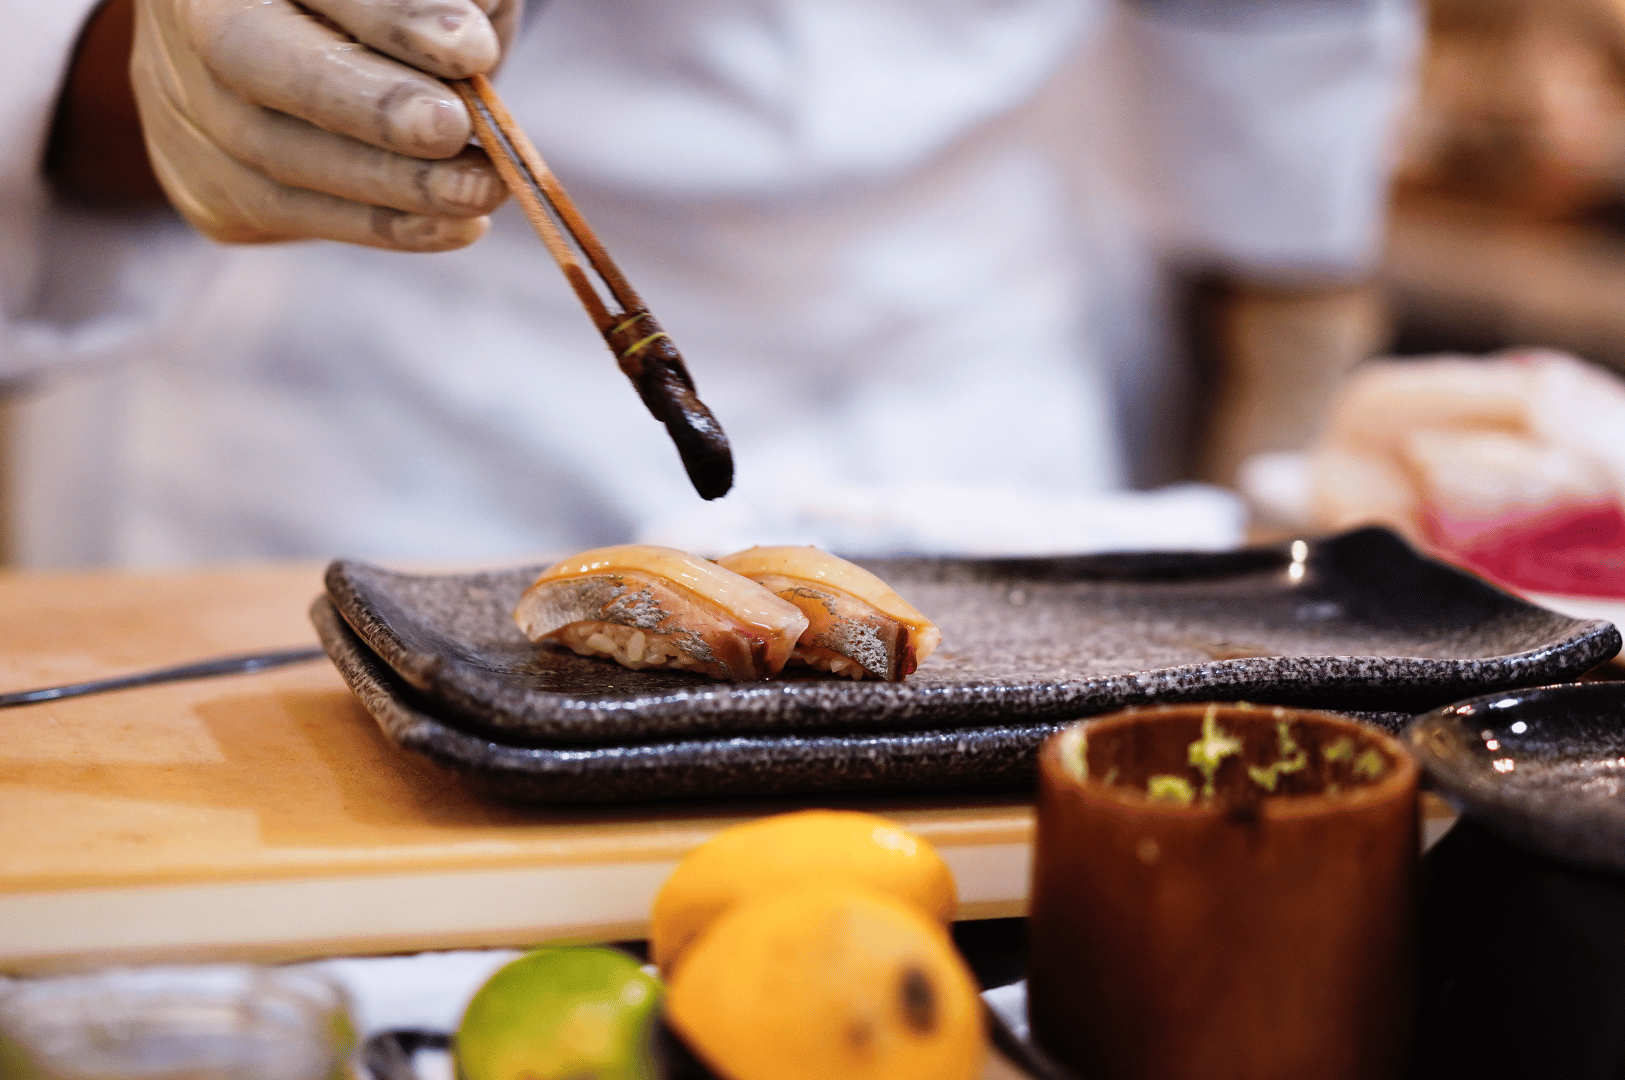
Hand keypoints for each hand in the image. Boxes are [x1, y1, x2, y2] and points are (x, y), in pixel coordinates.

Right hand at [131, 0, 520, 250]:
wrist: (305, 50)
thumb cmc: (388, 7)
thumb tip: (469, 48)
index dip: (389, 14)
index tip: (470, 48)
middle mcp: (185, 15)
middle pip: (254, 57)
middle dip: (367, 104)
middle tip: (454, 128)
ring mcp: (177, 101)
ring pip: (275, 156)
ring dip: (395, 185)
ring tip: (483, 188)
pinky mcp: (201, 182)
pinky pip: (293, 213)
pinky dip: (385, 224)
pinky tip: (455, 225)